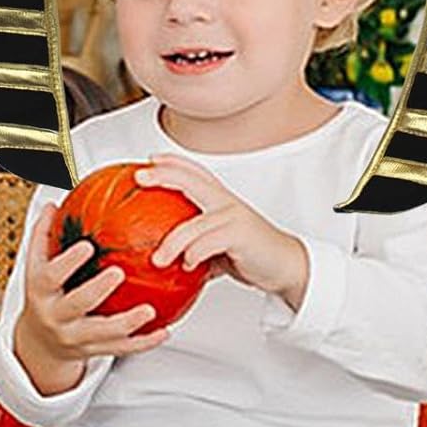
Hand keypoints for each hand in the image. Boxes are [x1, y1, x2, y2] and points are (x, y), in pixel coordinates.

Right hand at [16, 203, 171, 368]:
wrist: (39, 344)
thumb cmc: (44, 295)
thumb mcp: (37, 267)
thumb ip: (44, 236)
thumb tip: (53, 205)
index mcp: (41, 292)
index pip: (50, 276)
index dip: (67, 262)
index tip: (86, 246)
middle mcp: (55, 316)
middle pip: (76, 304)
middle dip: (96, 290)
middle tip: (117, 273)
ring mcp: (74, 337)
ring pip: (102, 334)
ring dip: (127, 323)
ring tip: (148, 310)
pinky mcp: (92, 351)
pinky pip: (121, 349)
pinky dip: (144, 342)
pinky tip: (163, 331)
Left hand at [134, 155, 309, 307]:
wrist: (286, 267)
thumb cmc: (251, 255)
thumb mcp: (217, 245)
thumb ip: (194, 244)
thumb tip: (163, 256)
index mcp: (221, 200)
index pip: (195, 172)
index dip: (173, 161)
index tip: (150, 159)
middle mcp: (226, 203)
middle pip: (191, 181)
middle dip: (163, 175)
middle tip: (139, 178)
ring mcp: (233, 217)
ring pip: (193, 224)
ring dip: (171, 243)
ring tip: (158, 260)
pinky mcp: (240, 235)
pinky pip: (208, 243)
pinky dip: (193, 255)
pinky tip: (188, 266)